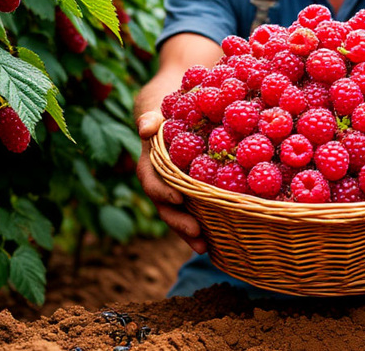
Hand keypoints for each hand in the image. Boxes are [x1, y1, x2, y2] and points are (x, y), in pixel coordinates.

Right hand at [136, 110, 207, 253]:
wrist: (173, 123)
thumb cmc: (167, 117)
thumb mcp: (157, 115)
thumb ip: (149, 121)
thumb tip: (146, 127)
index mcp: (150, 167)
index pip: (152, 182)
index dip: (162, 191)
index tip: (178, 197)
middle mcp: (160, 185)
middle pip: (165, 208)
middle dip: (179, 222)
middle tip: (196, 233)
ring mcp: (174, 194)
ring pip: (179, 217)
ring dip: (190, 234)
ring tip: (204, 248)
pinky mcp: (190, 198)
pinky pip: (194, 214)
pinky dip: (203, 227)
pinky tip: (218, 241)